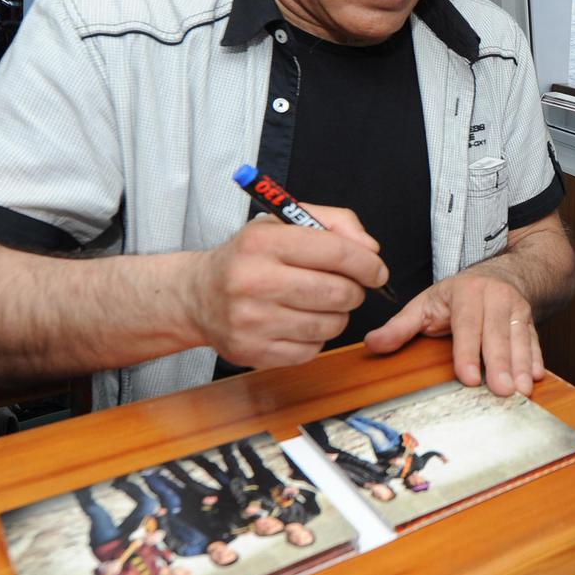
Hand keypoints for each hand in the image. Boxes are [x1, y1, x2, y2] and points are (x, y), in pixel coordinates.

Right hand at [185, 204, 388, 367]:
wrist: (198, 295)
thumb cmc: (249, 257)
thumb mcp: (283, 223)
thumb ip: (335, 223)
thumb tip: (371, 251)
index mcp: (263, 242)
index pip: (336, 252)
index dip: (367, 264)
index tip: (376, 270)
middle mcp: (253, 281)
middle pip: (338, 293)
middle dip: (354, 291)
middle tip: (347, 287)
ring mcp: (251, 321)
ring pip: (330, 324)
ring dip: (337, 315)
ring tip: (319, 303)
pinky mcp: (253, 351)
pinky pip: (312, 349)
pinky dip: (315, 337)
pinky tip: (298, 322)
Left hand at [363, 270, 543, 396]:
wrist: (502, 273)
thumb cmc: (459, 294)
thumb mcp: (426, 304)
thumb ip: (400, 326)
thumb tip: (372, 344)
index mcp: (466, 292)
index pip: (466, 324)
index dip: (467, 352)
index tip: (467, 378)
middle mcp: (495, 297)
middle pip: (496, 334)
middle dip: (500, 364)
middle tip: (501, 391)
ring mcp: (516, 308)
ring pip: (519, 338)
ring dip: (521, 365)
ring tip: (521, 390)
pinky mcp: (530, 320)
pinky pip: (534, 340)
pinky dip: (536, 358)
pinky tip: (536, 377)